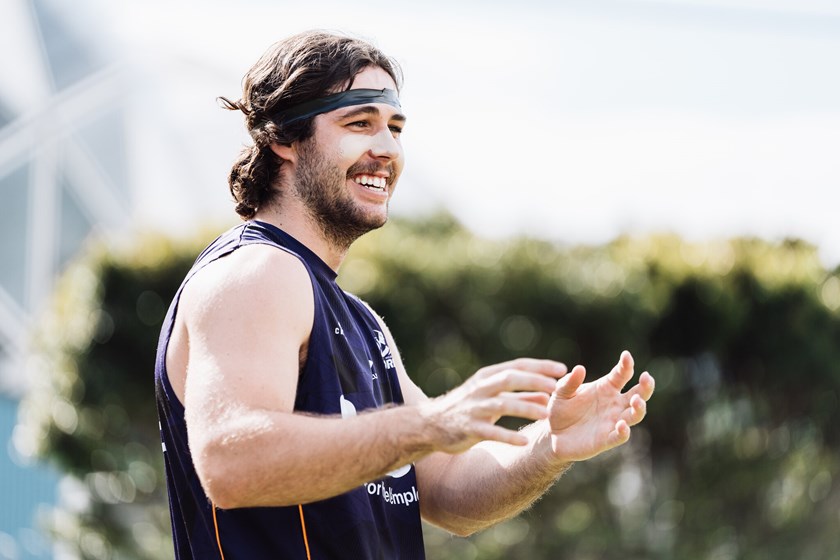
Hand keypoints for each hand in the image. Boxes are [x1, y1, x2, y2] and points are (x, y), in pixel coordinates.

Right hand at [420, 359, 567, 453]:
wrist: (431, 424)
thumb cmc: (468, 408)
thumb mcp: (493, 398)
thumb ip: (521, 396)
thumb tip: (549, 396)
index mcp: (487, 377)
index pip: (516, 365)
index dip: (539, 366)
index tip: (563, 368)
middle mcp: (480, 388)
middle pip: (509, 379)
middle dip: (534, 381)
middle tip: (557, 387)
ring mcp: (473, 408)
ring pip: (501, 404)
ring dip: (525, 407)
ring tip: (547, 415)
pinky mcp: (468, 428)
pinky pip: (490, 431)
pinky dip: (507, 436)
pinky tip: (524, 442)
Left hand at [546, 351, 653, 462]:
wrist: (551, 434)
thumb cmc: (560, 409)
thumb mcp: (561, 392)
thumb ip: (570, 382)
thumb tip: (580, 368)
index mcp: (606, 388)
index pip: (622, 374)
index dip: (626, 365)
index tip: (626, 355)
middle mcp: (614, 404)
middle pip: (638, 394)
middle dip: (646, 386)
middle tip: (647, 378)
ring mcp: (612, 421)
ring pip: (634, 415)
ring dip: (639, 408)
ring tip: (636, 401)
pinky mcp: (606, 439)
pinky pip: (620, 436)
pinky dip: (624, 432)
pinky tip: (622, 425)